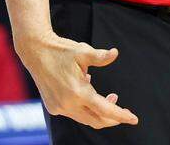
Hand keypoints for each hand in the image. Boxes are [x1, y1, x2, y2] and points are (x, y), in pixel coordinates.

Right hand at [16, 30, 137, 128]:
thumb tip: (115, 53)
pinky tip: (88, 91)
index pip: (105, 110)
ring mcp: (59, 108)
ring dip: (99, 111)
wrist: (35, 52)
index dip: (121, 116)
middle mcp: (68, 104)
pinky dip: (85, 107)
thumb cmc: (61, 50)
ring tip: (110, 96)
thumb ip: (100, 56)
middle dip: (112, 118)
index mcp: (78, 92)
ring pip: (85, 118)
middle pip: (97, 120)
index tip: (134, 119)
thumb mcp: (83, 51)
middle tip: (124, 109)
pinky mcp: (53, 107)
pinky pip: (74, 113)